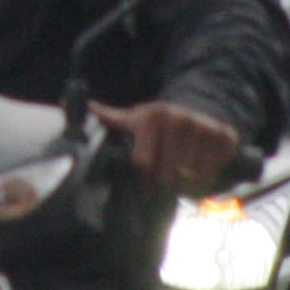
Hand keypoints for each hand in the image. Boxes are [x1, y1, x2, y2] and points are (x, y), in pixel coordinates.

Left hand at [90, 100, 240, 196]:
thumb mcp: (135, 118)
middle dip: (163, 187)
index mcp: (153, 116)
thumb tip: (64, 101)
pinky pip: (210, 177)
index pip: (143, 165)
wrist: (205, 110)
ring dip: (183, 188)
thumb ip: (106, 117)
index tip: (143, 188)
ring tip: (180, 180)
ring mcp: (203, 127)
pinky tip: (198, 178)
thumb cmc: (163, 123)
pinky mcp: (224, 137)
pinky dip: (203, 186)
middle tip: (164, 186)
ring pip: (188, 180)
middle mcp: (179, 118)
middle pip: (165, 176)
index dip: (142, 182)